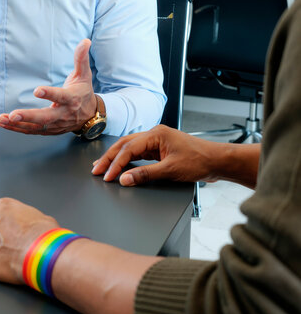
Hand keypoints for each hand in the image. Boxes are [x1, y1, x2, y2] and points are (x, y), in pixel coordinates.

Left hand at [0, 39, 96, 134]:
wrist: (90, 116)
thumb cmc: (83, 92)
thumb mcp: (84, 74)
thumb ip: (81, 58)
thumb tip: (85, 41)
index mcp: (71, 99)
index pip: (60, 96)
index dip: (49, 94)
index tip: (36, 90)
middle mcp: (63, 114)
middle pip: (45, 117)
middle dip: (28, 116)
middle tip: (13, 114)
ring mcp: (55, 124)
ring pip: (35, 127)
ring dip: (17, 124)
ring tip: (1, 119)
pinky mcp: (48, 130)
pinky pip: (31, 131)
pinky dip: (16, 129)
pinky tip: (4, 124)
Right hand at [92, 125, 221, 185]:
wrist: (217, 161)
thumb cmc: (200, 161)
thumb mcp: (170, 170)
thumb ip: (145, 174)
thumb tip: (125, 179)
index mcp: (156, 134)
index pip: (128, 149)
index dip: (115, 164)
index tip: (107, 176)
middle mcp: (154, 134)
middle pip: (124, 145)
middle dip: (109, 158)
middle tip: (96, 170)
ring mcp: (156, 141)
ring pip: (129, 148)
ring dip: (116, 158)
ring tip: (102, 167)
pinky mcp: (159, 148)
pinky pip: (138, 153)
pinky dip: (127, 160)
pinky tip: (120, 165)